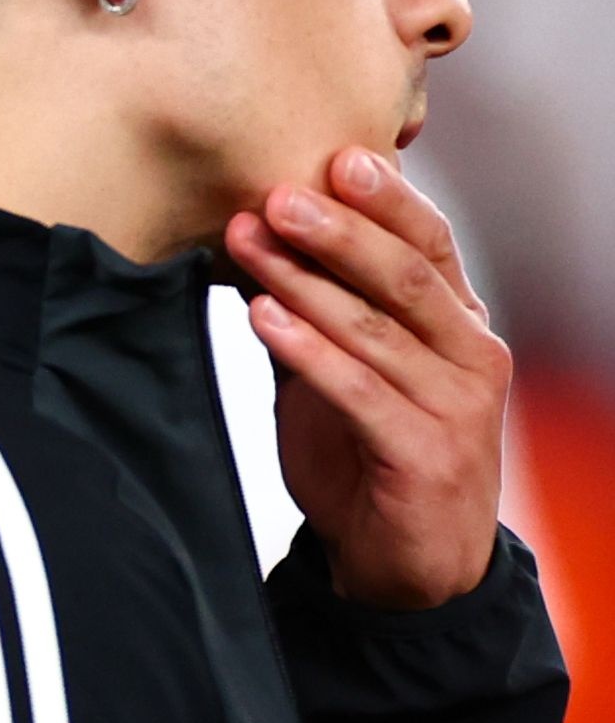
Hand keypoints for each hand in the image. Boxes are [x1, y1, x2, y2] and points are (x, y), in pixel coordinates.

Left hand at [226, 150, 509, 609]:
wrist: (407, 567)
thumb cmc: (372, 459)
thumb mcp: (344, 373)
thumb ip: (315, 315)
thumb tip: (254, 242)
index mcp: (459, 326)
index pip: (430, 245)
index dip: (387, 200)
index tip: (335, 155)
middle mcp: (471, 357)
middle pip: (405, 276)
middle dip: (339, 230)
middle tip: (279, 192)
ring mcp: (456, 407)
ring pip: (377, 329)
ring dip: (305, 282)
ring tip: (251, 242)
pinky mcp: (424, 455)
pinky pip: (360, 391)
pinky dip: (309, 351)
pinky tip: (263, 318)